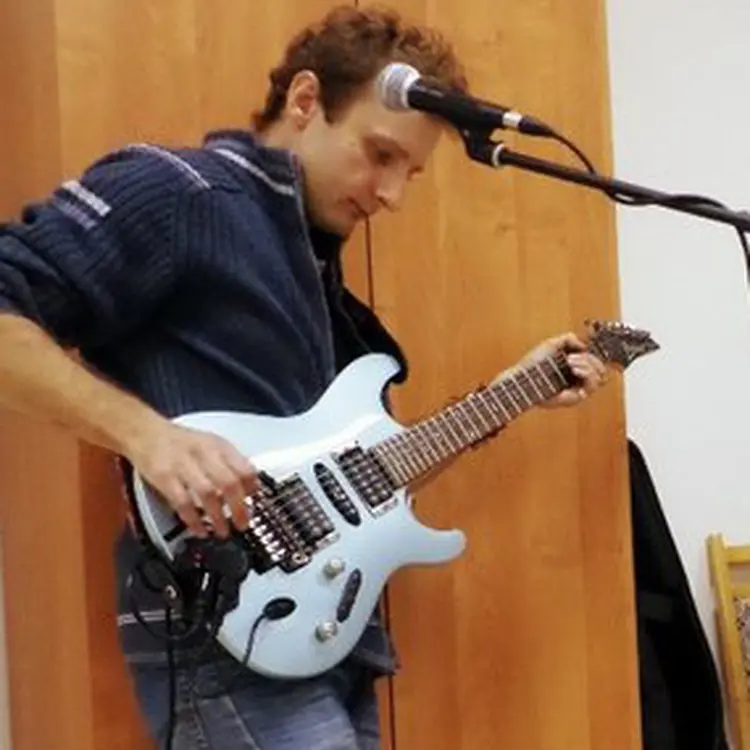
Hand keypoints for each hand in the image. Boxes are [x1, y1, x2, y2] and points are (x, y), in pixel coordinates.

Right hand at [125, 420, 258, 537]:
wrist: (146, 433)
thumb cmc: (180, 442)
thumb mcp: (211, 444)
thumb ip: (230, 464)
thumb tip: (249, 487)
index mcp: (219, 446)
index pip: (244, 468)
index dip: (252, 489)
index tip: (254, 503)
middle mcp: (204, 454)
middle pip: (229, 483)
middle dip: (238, 508)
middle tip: (242, 523)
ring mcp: (183, 465)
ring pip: (208, 494)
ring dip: (218, 517)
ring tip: (222, 530)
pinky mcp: (165, 478)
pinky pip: (183, 502)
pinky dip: (193, 520)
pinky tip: (199, 529)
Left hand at [506, 332, 606, 408]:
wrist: (523, 377)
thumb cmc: (533, 363)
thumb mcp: (552, 344)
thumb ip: (569, 339)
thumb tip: (585, 345)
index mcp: (575, 366)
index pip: (597, 362)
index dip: (597, 354)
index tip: (588, 347)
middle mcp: (578, 378)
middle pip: (602, 369)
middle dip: (590, 359)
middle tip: (572, 356)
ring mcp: (577, 388)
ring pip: (600, 376)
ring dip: (587, 364)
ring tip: (570, 361)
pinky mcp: (575, 397)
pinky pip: (592, 385)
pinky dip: (586, 373)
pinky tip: (574, 368)